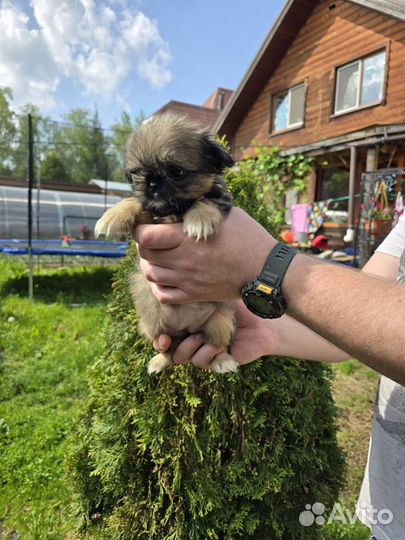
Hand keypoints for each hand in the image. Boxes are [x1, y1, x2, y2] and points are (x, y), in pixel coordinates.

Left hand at [134, 207, 275, 303]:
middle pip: (144, 255)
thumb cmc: (248, 237)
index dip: (140, 229)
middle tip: (152, 240)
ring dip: (150, 264)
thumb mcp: (223, 213)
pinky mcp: (194, 295)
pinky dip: (158, 287)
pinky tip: (165, 278)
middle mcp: (183, 260)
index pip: (145, 236)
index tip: (145, 224)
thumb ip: (198, 210)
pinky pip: (163, 295)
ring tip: (159, 257)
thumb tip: (182, 199)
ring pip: (150, 275)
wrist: (265, 270)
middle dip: (144, 245)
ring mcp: (187, 280)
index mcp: (187, 238)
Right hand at [153, 301, 277, 368]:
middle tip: (169, 339)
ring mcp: (203, 351)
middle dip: (167, 346)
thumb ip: (191, 298)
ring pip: (182, 357)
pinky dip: (205, 353)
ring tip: (199, 336)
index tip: (159, 337)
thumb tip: (168, 293)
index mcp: (188, 324)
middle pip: (169, 349)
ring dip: (187, 347)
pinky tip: (216, 345)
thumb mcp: (212, 299)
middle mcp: (192, 339)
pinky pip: (201, 361)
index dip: (158, 338)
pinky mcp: (215, 360)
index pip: (165, 333)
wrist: (261, 321)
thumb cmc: (237, 306)